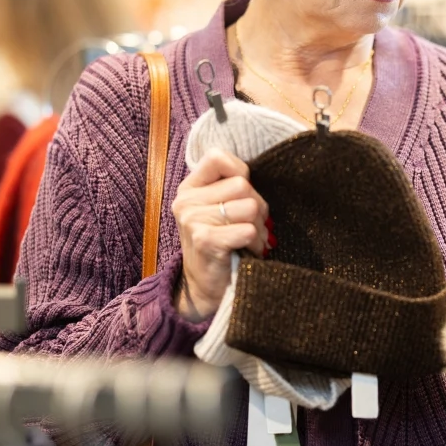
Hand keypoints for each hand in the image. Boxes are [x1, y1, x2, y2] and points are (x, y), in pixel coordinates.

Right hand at [170, 149, 271, 319]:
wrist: (204, 288)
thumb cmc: (220, 243)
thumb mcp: (218, 209)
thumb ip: (230, 186)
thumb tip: (260, 172)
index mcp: (189, 188)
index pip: (218, 157)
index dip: (240, 171)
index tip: (242, 194)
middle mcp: (186, 201)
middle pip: (242, 184)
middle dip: (257, 206)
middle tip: (251, 225)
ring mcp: (192, 220)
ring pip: (249, 206)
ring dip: (258, 226)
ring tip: (249, 239)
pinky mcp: (205, 240)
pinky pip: (248, 229)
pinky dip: (254, 242)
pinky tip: (246, 250)